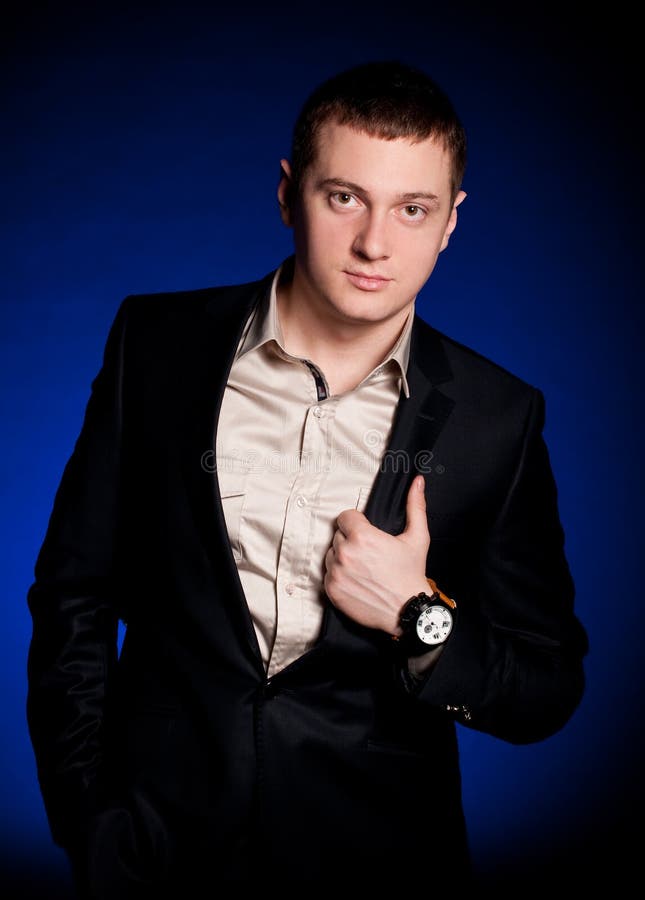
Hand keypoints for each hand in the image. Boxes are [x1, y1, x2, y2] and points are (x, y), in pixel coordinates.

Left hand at [323, 474, 430, 635]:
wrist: (408, 611)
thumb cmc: (412, 574)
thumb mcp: (418, 537)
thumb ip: (415, 506)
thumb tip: (418, 482)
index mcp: (363, 536)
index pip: (345, 517)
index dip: (356, 523)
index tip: (366, 533)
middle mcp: (346, 553)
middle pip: (338, 536)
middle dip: (351, 541)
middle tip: (369, 554)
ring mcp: (336, 572)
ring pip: (331, 554)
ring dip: (343, 558)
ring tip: (363, 567)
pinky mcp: (332, 590)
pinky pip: (327, 574)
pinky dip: (338, 576)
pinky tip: (357, 580)